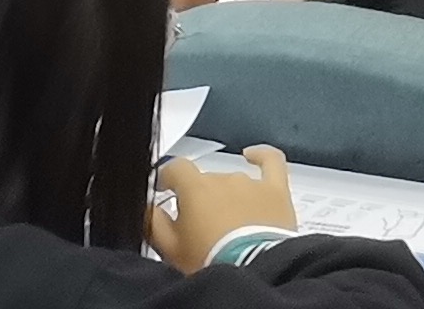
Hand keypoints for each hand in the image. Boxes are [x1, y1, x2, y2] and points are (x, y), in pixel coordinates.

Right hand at [148, 146, 296, 266]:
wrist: (251, 269)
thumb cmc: (208, 259)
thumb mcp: (170, 248)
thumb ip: (153, 222)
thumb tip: (147, 207)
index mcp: (195, 188)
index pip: (176, 168)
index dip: (167, 178)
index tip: (162, 190)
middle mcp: (224, 178)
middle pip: (205, 181)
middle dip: (198, 200)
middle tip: (196, 228)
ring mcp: (252, 183)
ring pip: (232, 181)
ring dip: (225, 197)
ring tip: (224, 225)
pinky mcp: (276, 190)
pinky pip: (271, 162)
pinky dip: (261, 155)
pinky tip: (252, 155)